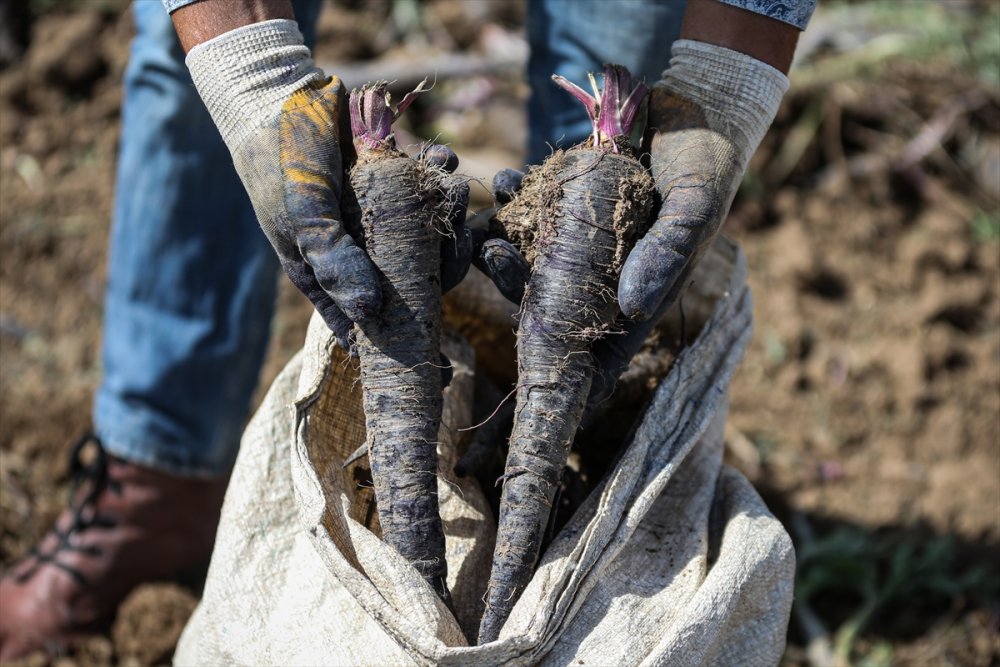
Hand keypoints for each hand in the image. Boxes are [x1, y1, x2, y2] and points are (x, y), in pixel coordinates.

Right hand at [185, 20, 470, 346]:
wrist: (279, 92)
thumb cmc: (281, 160)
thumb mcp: (302, 212)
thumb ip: (332, 259)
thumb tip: (370, 311)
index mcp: (326, 273)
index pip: (367, 322)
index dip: (400, 334)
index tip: (434, 334)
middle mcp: (355, 251)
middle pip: (409, 279)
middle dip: (441, 260)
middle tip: (457, 235)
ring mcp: (375, 217)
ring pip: (424, 234)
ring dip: (447, 214)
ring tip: (451, 186)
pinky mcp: (389, 183)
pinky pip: (425, 191)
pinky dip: (439, 177)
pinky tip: (443, 160)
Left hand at [477, 41, 787, 409]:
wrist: (699, 101)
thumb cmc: (707, 159)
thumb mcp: (695, 206)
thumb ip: (667, 253)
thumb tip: (632, 309)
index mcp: (641, 291)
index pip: (601, 355)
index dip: (570, 377)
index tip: (533, 376)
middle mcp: (608, 273)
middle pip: (551, 307)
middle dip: (515, 289)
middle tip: (494, 256)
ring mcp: (586, 239)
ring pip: (533, 262)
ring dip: (503, 246)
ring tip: (490, 218)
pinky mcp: (571, 202)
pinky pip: (531, 213)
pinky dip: (514, 200)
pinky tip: (507, 179)